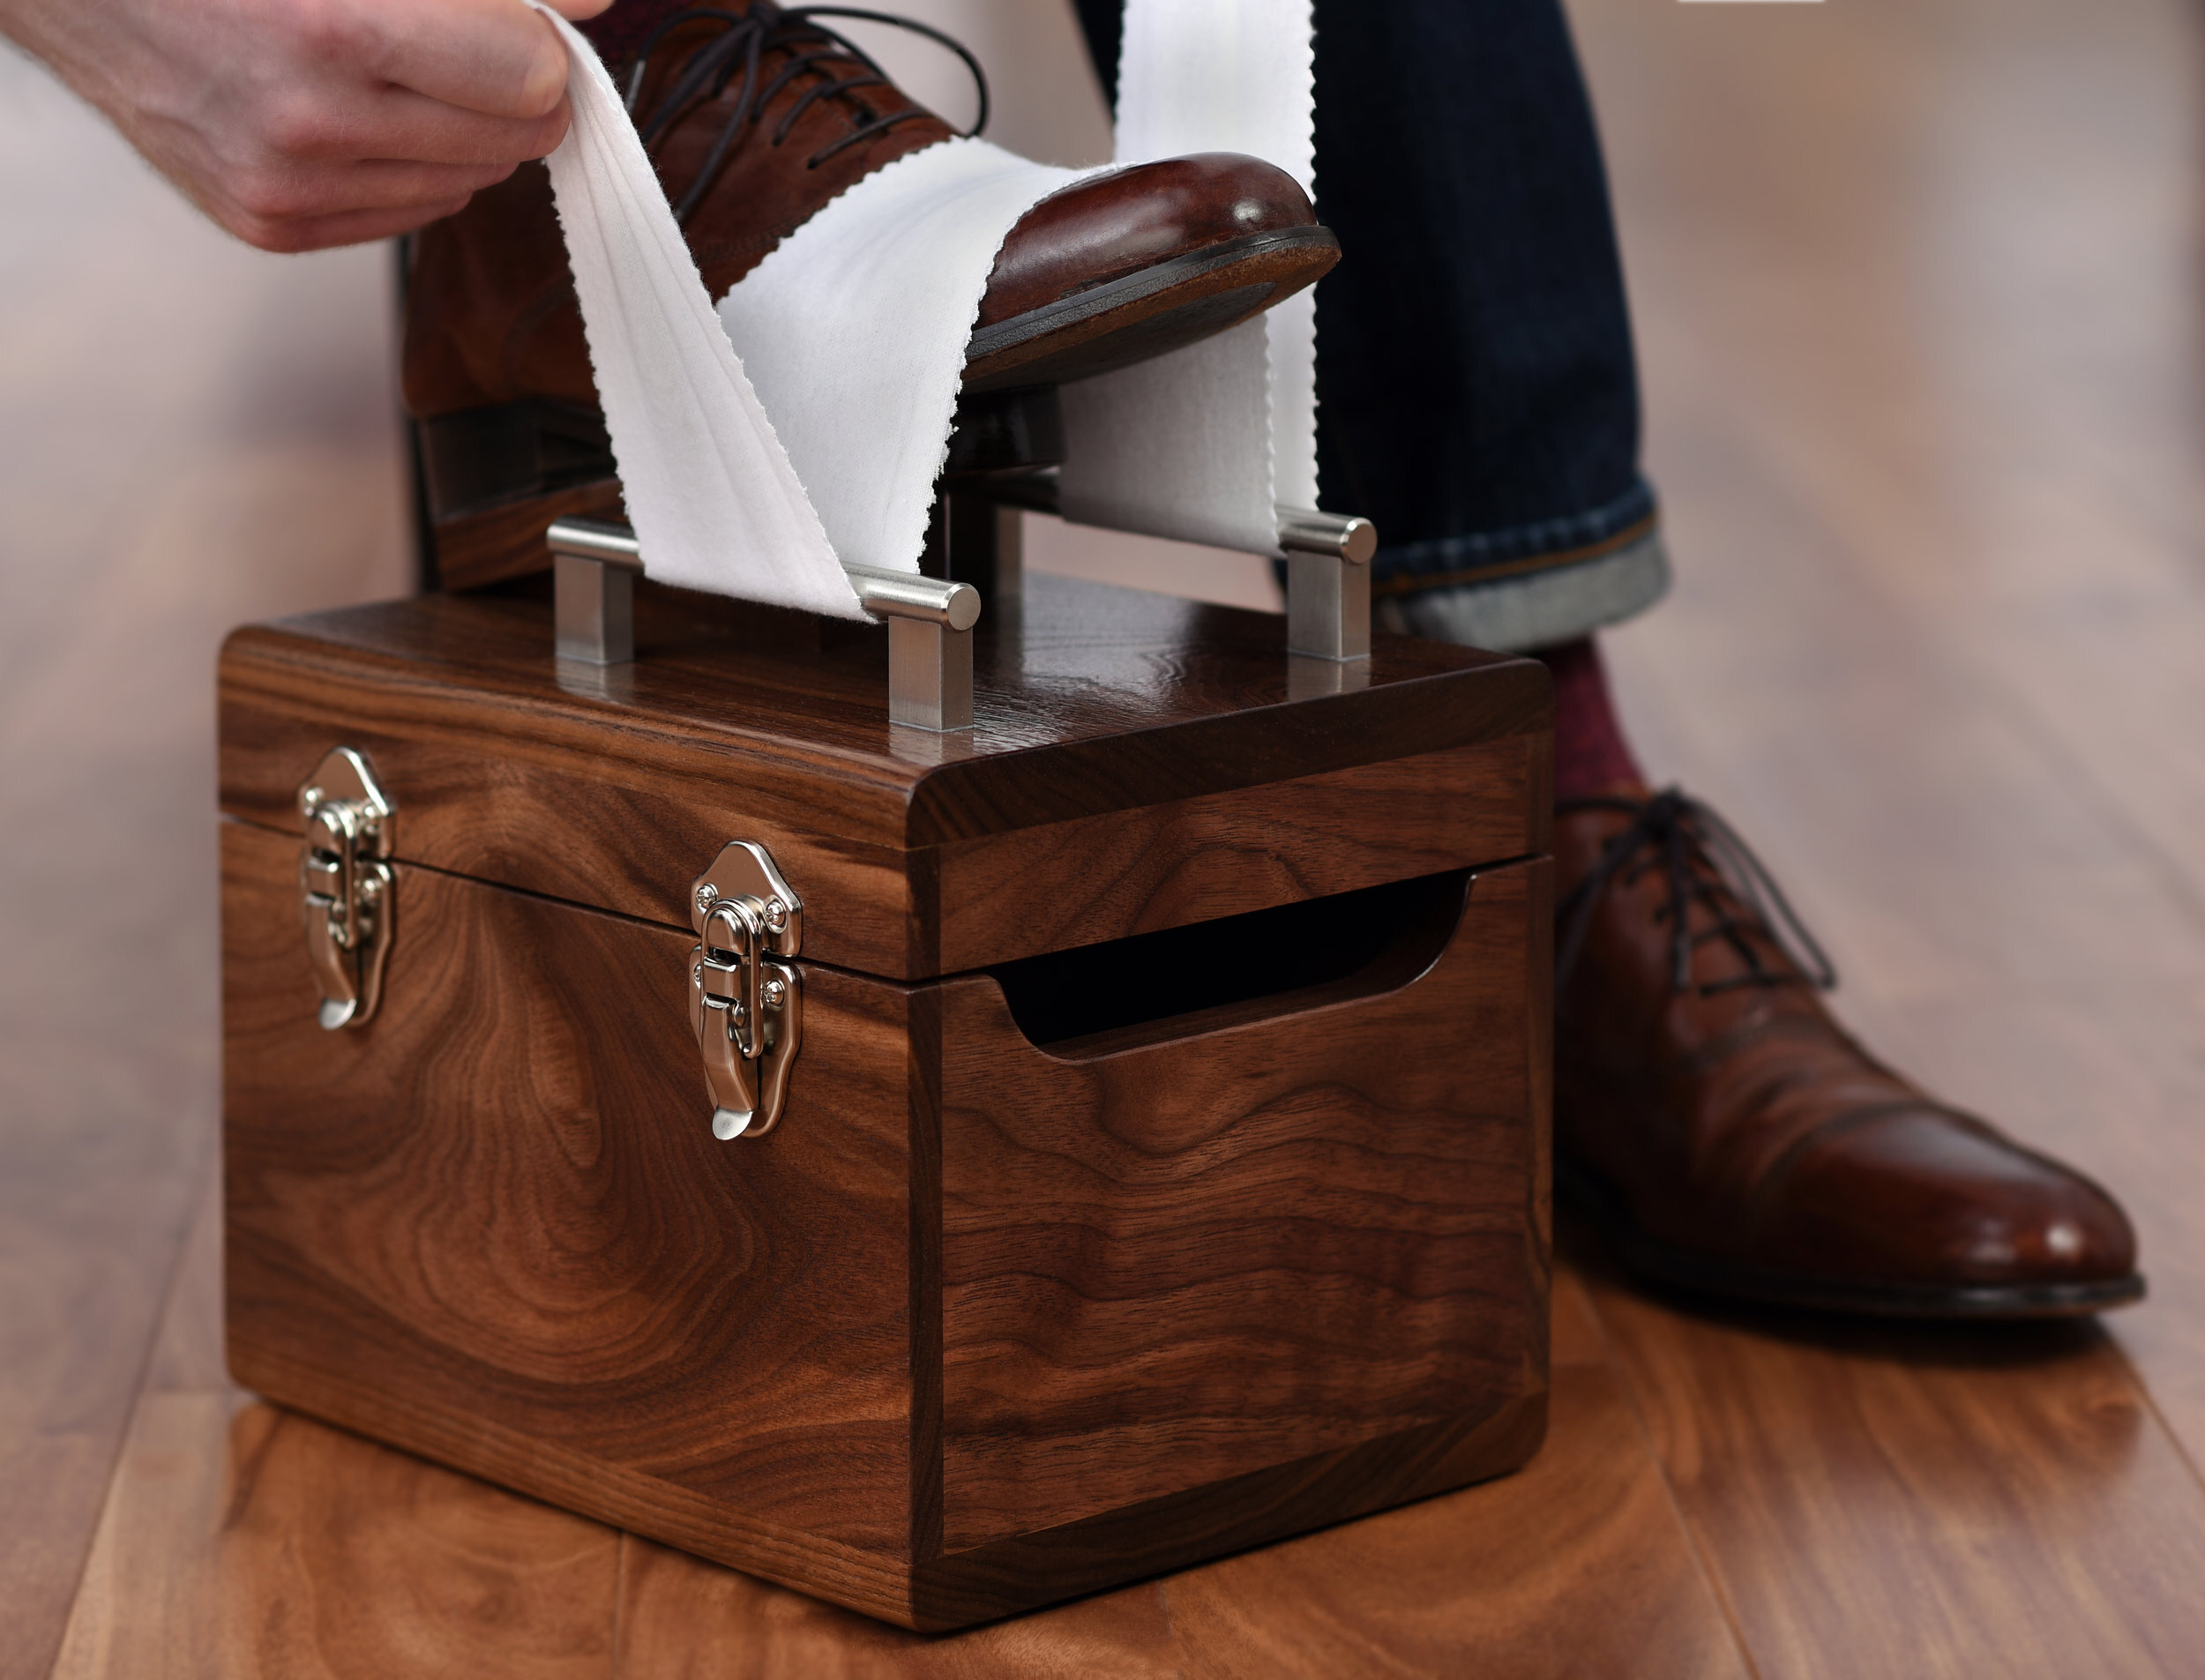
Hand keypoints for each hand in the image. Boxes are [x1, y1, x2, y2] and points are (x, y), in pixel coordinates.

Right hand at [0, 0, 613, 251]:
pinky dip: (409, 164)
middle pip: (515, 136)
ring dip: (461, 126)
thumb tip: (593, 3)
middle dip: (513, 85)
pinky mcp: (269, 225)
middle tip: (467, 38)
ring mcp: (287, 186)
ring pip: (471, 181)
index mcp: (335, 28)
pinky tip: (358, 111)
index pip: (531, 78)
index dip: (541, 41)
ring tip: (395, 66)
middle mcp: (310, 122)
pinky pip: (411, 214)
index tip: (528, 20)